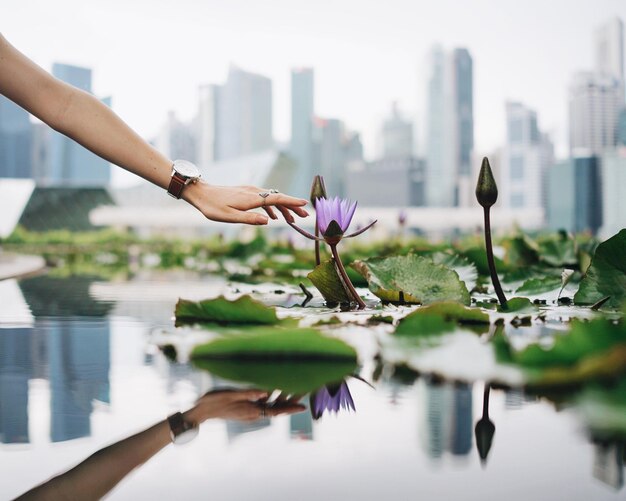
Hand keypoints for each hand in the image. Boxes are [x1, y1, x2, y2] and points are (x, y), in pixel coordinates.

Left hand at [184, 182, 308, 224]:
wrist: (201, 194)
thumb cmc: (213, 207)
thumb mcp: (230, 217)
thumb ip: (250, 219)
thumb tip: (269, 221)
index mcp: (251, 198)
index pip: (276, 198)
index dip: (291, 201)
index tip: (304, 204)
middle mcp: (253, 192)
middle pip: (277, 198)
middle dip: (292, 206)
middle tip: (304, 216)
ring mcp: (250, 191)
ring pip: (271, 199)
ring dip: (283, 208)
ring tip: (292, 219)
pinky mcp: (245, 193)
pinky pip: (263, 199)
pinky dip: (272, 207)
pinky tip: (274, 216)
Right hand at [184, 389, 304, 422]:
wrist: (202, 412)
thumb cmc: (214, 401)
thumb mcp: (231, 394)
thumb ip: (248, 393)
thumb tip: (266, 393)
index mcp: (251, 410)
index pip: (276, 411)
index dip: (290, 408)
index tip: (303, 406)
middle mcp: (253, 414)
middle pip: (276, 409)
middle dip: (290, 402)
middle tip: (304, 393)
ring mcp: (250, 413)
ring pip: (271, 408)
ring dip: (282, 400)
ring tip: (294, 391)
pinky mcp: (246, 410)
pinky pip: (264, 407)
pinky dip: (273, 400)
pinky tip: (275, 392)